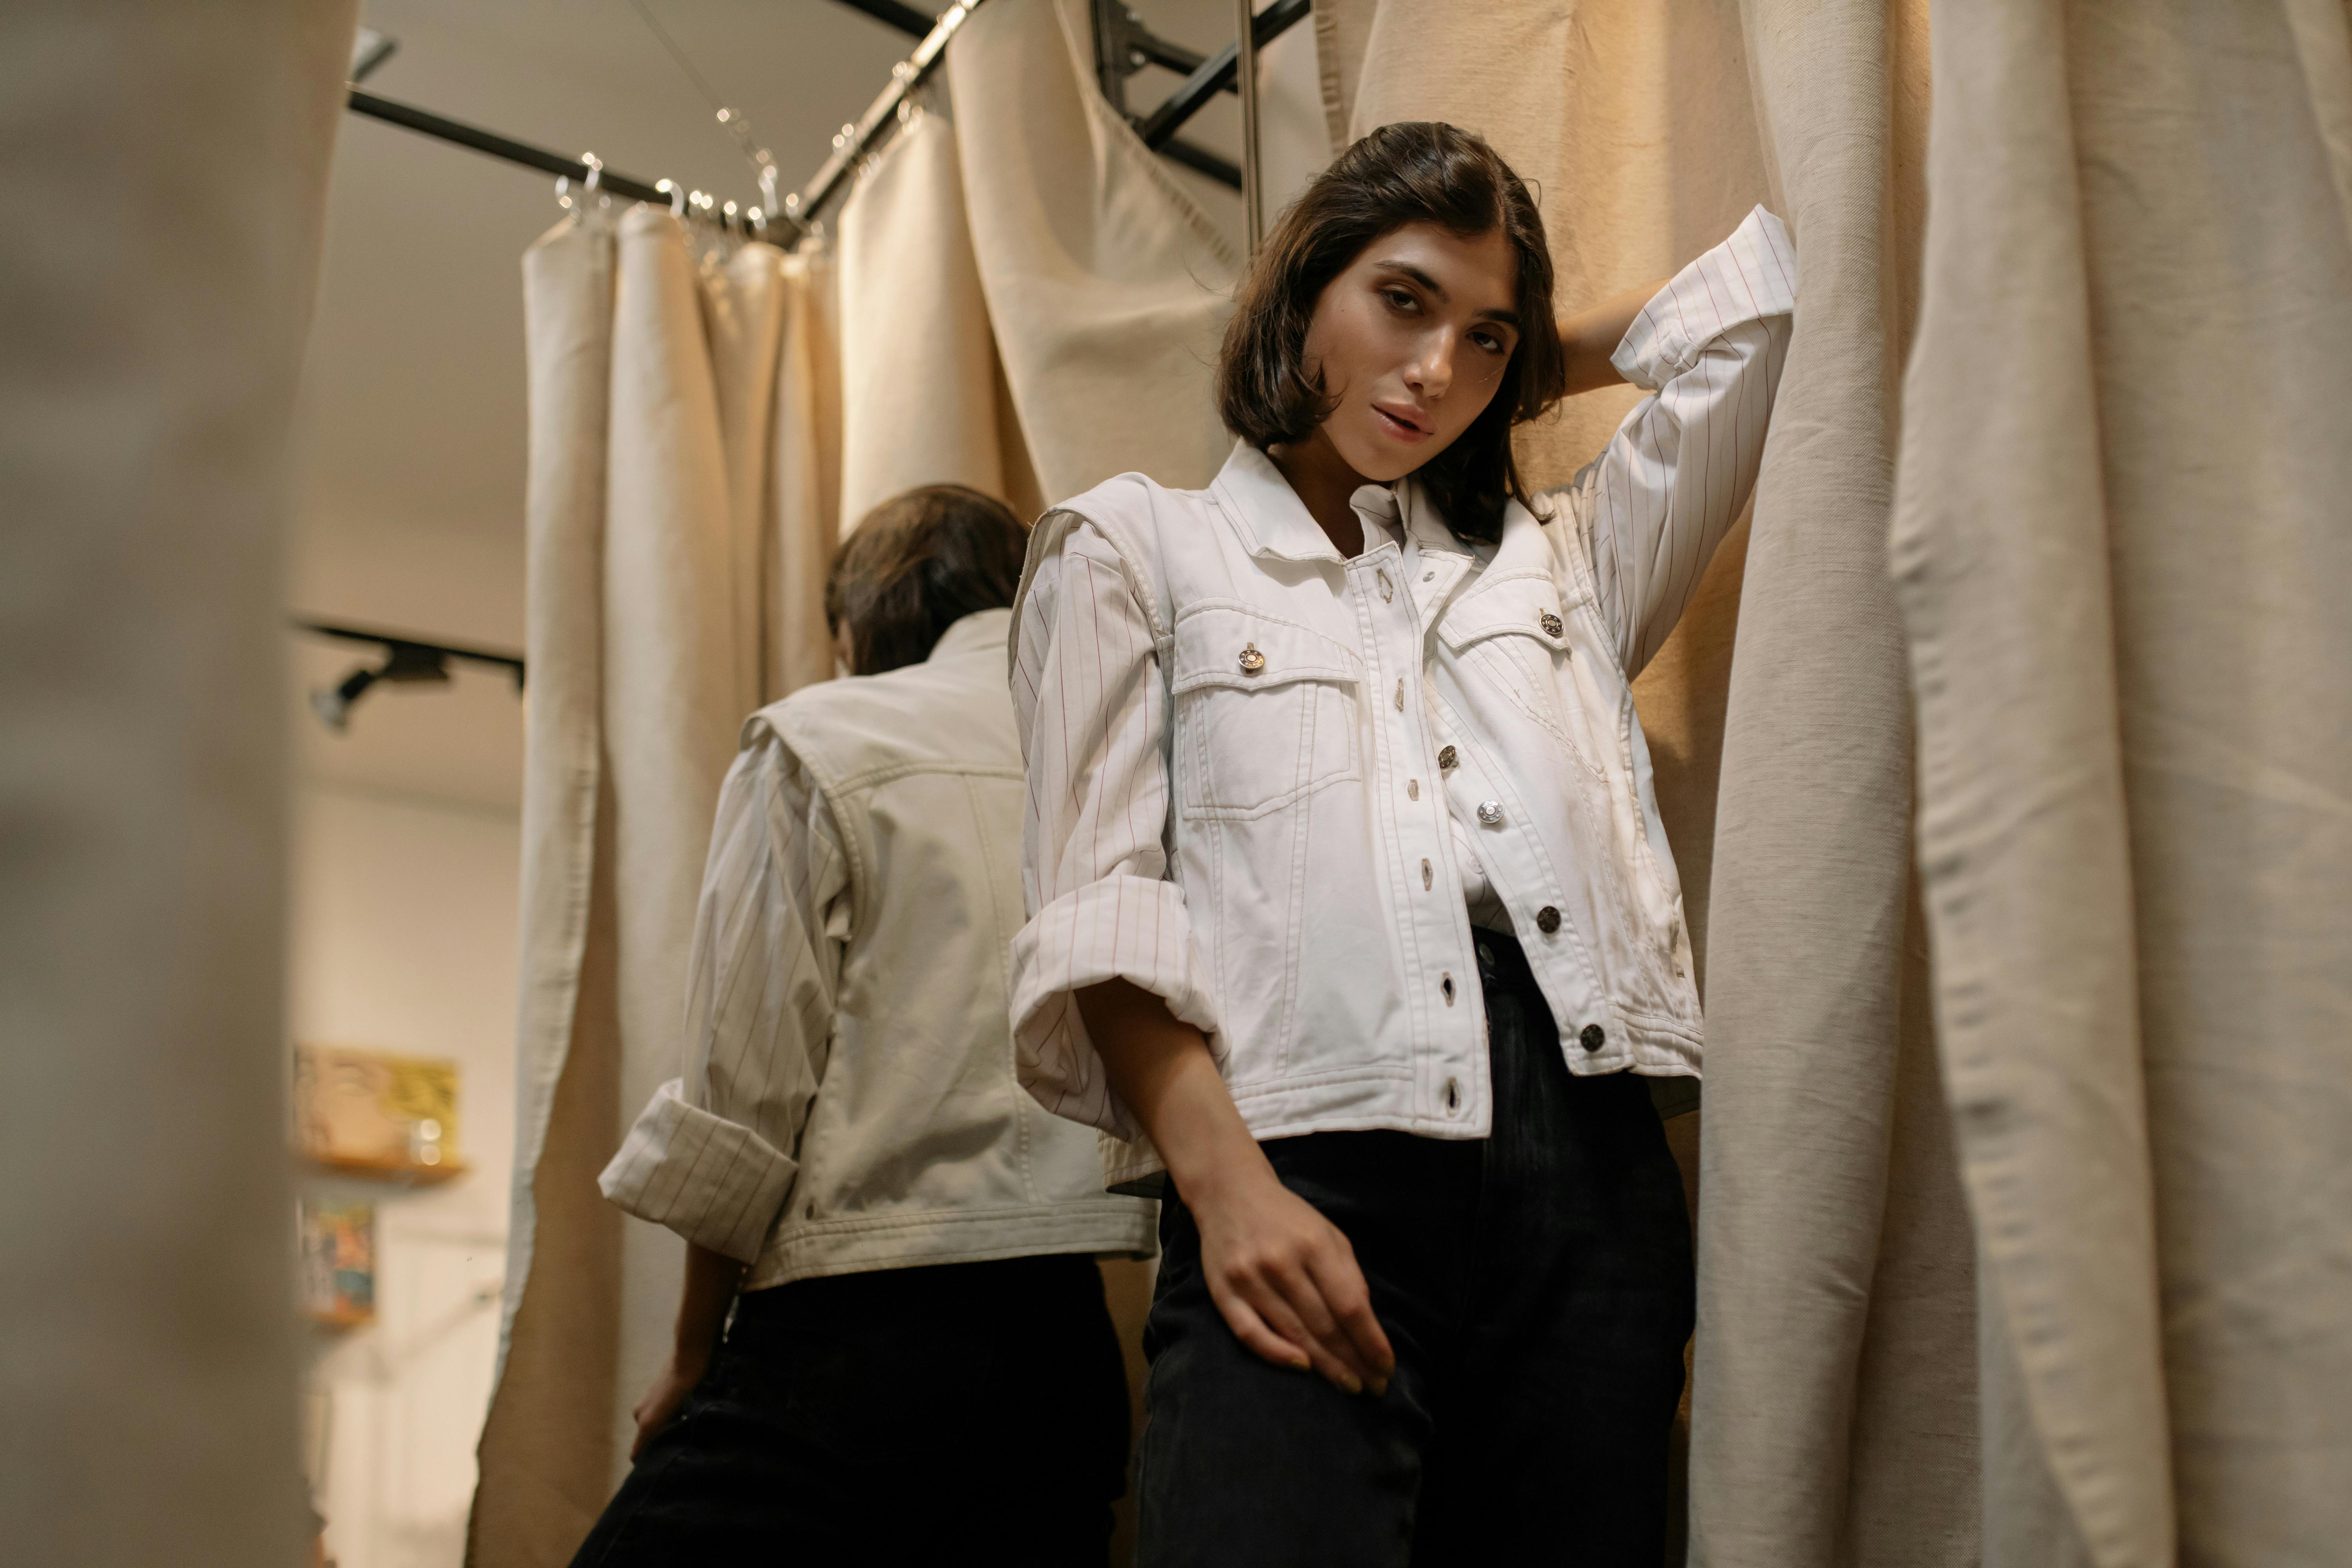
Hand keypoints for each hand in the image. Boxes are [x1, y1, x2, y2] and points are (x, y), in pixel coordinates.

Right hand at [629, 1345, 710, 1459]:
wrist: (689, 1353)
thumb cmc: (692, 1384)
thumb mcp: (688, 1412)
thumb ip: (677, 1433)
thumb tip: (675, 1452)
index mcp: (647, 1423)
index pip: (637, 1455)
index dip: (646, 1464)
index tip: (661, 1469)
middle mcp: (639, 1415)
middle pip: (645, 1441)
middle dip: (658, 1447)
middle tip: (680, 1449)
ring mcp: (642, 1403)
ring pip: (651, 1428)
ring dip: (663, 1431)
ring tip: (684, 1430)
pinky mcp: (648, 1395)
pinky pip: (654, 1416)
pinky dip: (664, 1419)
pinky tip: (682, 1414)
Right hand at [1186, 1158, 1395, 1396]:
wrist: (1228, 1192)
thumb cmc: (1287, 1218)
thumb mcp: (1327, 1233)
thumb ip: (1348, 1274)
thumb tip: (1365, 1324)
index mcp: (1313, 1244)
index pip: (1350, 1305)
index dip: (1371, 1342)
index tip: (1387, 1367)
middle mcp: (1281, 1262)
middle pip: (1325, 1326)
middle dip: (1354, 1361)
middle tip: (1373, 1386)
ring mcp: (1249, 1279)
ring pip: (1293, 1334)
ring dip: (1325, 1366)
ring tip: (1349, 1385)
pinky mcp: (1222, 1292)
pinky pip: (1250, 1333)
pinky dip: (1276, 1354)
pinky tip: (1302, 1368)